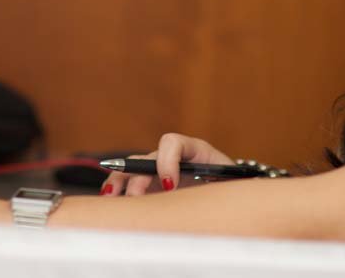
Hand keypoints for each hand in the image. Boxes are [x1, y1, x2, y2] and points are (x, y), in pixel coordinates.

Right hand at [101, 133, 234, 196]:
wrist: (234, 196)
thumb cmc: (235, 189)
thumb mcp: (233, 187)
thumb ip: (228, 190)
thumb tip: (231, 200)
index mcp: (196, 152)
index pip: (173, 143)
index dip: (167, 161)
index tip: (169, 186)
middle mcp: (173, 158)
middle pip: (147, 158)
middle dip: (138, 176)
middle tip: (136, 198)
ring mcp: (159, 171)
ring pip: (132, 169)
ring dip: (120, 181)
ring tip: (111, 197)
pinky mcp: (151, 186)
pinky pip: (128, 183)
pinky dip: (117, 190)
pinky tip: (108, 202)